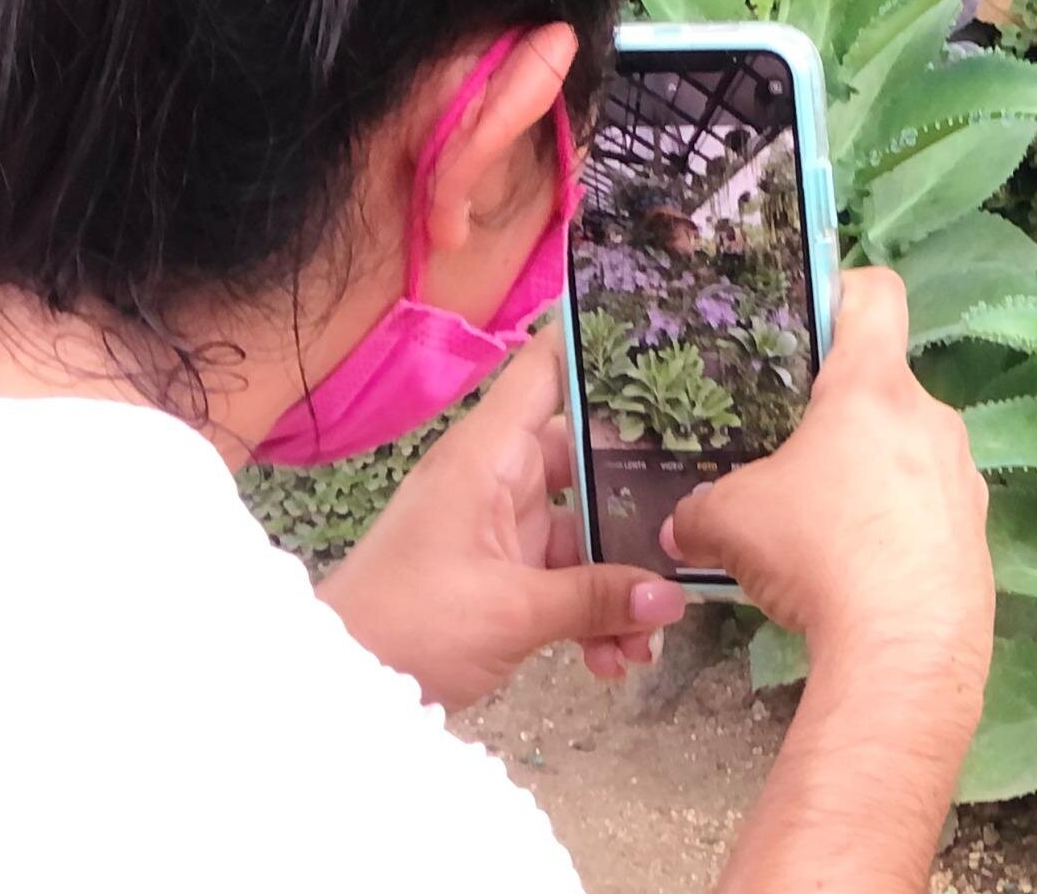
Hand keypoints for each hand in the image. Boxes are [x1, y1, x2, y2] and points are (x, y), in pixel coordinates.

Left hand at [316, 329, 684, 710]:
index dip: (600, 348)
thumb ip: (596, 599)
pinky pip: (565, 579)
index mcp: (487, 456)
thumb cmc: (407, 626)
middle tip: (699, 519)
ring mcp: (500, 529)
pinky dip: (591, 613)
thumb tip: (672, 597)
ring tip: (648, 637)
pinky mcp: (501, 577)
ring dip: (619, 581)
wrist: (337, 688)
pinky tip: (614, 661)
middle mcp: (497, 479)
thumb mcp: (510, 613)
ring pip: (584, 532)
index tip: (669, 349)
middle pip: (586, 458)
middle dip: (640, 500)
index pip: (546, 369)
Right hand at [665, 270, 991, 685]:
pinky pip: (927, 514)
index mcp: (872, 388)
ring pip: (905, 454)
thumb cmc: (819, 554)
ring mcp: (962, 478)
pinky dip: (894, 532)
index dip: (841, 292)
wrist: (904, 651)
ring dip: (866, 478)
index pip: (874, 295)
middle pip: (881, 388)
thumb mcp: (731, 523)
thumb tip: (682, 522)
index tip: (809, 319)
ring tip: (819, 529)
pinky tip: (856, 575)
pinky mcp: (976, 537)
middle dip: (834, 419)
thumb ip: (700, 510)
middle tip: (788, 457)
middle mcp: (929, 418)